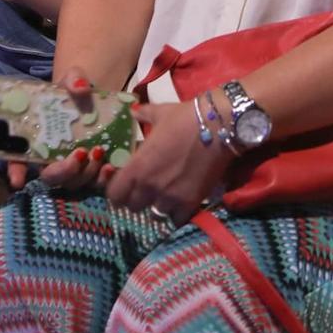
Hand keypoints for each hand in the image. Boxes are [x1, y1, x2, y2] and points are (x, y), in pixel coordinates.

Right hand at [29, 71, 118, 192]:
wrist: (96, 100)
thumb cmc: (73, 93)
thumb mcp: (72, 80)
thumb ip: (74, 80)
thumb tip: (81, 86)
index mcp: (36, 140)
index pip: (18, 159)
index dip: (15, 172)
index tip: (17, 180)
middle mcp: (51, 158)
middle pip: (51, 177)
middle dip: (63, 172)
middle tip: (79, 154)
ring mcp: (73, 168)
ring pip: (73, 183)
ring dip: (85, 174)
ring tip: (99, 153)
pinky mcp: (93, 170)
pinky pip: (95, 183)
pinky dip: (102, 179)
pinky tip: (110, 166)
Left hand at [104, 100, 227, 223]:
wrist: (218, 127)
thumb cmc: (184, 118)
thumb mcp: (160, 113)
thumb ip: (143, 115)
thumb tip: (134, 112)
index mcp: (137, 167)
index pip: (114, 195)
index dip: (117, 192)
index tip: (124, 187)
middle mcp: (149, 186)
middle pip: (133, 207)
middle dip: (138, 199)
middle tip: (146, 190)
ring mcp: (170, 197)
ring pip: (155, 215)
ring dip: (158, 207)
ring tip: (165, 197)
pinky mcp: (190, 202)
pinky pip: (177, 219)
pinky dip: (178, 214)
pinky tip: (181, 203)